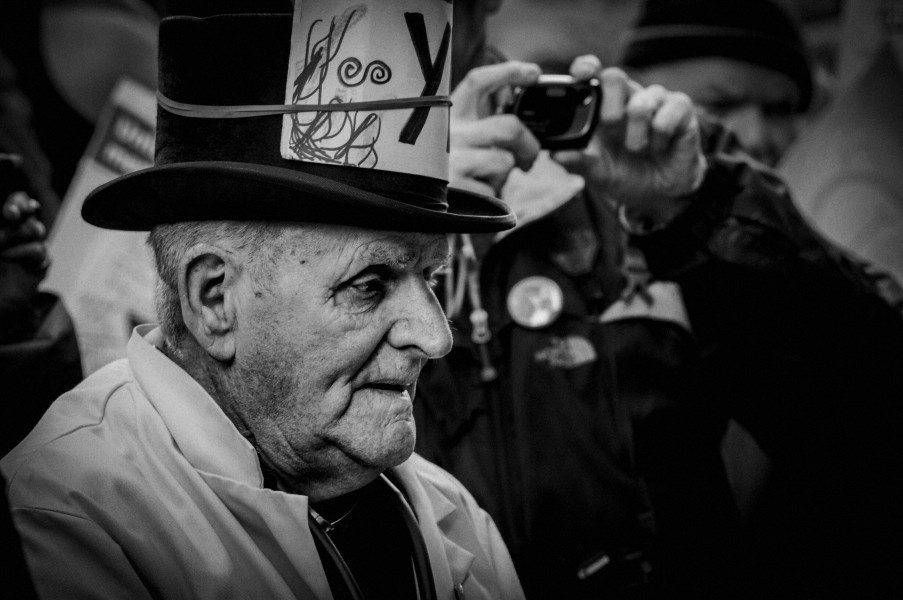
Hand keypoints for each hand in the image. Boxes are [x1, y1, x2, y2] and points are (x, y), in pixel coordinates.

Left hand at [1, 190, 48, 306]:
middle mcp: (23, 233)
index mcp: (9, 224)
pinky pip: (39, 252)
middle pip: (32, 214)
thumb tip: (8, 215)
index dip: (19, 202)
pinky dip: (21, 252)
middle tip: (8, 216)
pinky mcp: (40, 265)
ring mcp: (33, 248)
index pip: (21, 202)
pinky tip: (7, 258)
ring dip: (16, 235)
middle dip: (20, 213)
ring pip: (36, 230)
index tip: (9, 212)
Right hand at [449, 61, 541, 196]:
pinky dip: (491, 196)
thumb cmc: (440, 168)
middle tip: (529, 158)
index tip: (534, 73)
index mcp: (448, 115)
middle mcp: (448, 133)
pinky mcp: (454, 186)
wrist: (410, 202)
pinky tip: (474, 194)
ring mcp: (450, 160)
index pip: (479, 82)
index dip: (509, 72)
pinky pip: (493, 191)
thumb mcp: (453, 138)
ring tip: (486, 179)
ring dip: (504, 175)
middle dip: (528, 145)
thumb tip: (517, 119)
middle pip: (508, 127)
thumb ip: (480, 125)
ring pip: (505, 161)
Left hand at [555, 55, 706, 222]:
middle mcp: (626, 96)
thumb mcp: (596, 172)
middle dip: (609, 110)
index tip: (581, 75)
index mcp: (601, 105)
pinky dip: (659, 140)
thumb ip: (576, 161)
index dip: (585, 68)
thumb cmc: (624, 173)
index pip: (591, 72)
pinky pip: (666, 116)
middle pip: (614, 77)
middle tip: (611, 133)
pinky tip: (659, 148)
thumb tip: (555, 154)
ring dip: (635, 136)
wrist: (659, 194)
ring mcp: (654, 99)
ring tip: (637, 150)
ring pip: (641, 103)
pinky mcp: (680, 108)